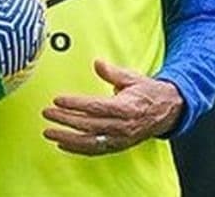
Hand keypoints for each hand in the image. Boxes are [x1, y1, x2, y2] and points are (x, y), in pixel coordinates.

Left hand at [41, 59, 184, 154]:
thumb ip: (113, 72)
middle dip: (65, 119)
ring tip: (48, 132)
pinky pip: (95, 150)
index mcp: (126, 107)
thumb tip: (97, 63)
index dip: (75, 104)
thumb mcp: (132, 77)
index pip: (95, 107)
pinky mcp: (118, 146)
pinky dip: (77, 149)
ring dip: (67, 138)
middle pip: (89, 125)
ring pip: (90, 141)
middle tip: (46, 113)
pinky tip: (62, 144)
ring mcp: (120, 139)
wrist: (167, 112)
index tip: (58, 99)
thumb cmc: (147, 92)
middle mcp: (123, 127)